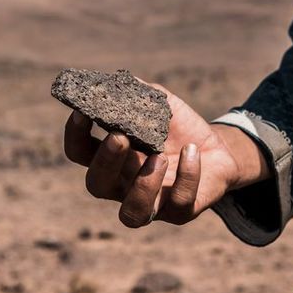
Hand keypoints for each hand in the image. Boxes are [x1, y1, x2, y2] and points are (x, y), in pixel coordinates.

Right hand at [63, 82, 268, 227]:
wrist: (216, 148)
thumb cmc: (178, 128)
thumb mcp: (159, 104)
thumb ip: (137, 93)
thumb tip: (115, 78)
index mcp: (113, 157)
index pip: (80, 152)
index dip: (75, 134)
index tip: (82, 112)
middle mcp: (124, 184)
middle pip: (97, 185)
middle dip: (105, 161)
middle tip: (120, 137)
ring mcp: (152, 202)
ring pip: (132, 214)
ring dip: (142, 185)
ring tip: (160, 156)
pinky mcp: (181, 210)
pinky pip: (179, 203)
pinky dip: (187, 176)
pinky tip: (192, 151)